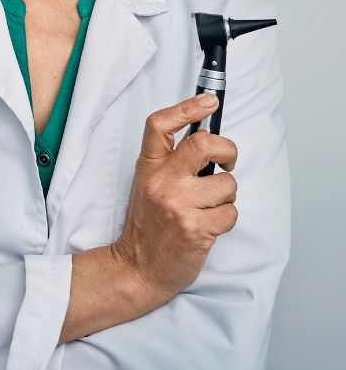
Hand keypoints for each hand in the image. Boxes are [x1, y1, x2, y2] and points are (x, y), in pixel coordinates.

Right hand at [111, 93, 238, 304]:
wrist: (137, 267)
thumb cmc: (149, 223)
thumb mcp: (148, 182)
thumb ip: (172, 160)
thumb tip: (206, 135)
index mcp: (148, 166)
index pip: (160, 124)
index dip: (187, 107)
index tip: (209, 101)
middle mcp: (161, 181)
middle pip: (204, 144)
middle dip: (228, 150)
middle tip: (227, 161)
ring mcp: (178, 205)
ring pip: (227, 184)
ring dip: (226, 196)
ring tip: (208, 207)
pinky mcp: (196, 230)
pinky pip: (231, 213)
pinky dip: (226, 219)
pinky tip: (209, 226)